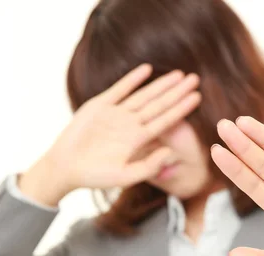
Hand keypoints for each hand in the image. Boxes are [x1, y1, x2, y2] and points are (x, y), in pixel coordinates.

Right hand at [45, 64, 200, 192]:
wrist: (66, 167)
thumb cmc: (94, 176)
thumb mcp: (124, 176)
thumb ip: (148, 166)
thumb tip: (170, 152)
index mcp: (138, 140)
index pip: (165, 121)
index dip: (181, 109)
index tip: (197, 97)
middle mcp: (130, 125)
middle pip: (159, 105)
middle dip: (177, 92)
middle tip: (195, 78)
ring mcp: (116, 114)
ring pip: (143, 95)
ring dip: (160, 84)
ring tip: (178, 73)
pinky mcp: (99, 106)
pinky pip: (119, 89)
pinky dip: (132, 79)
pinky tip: (146, 70)